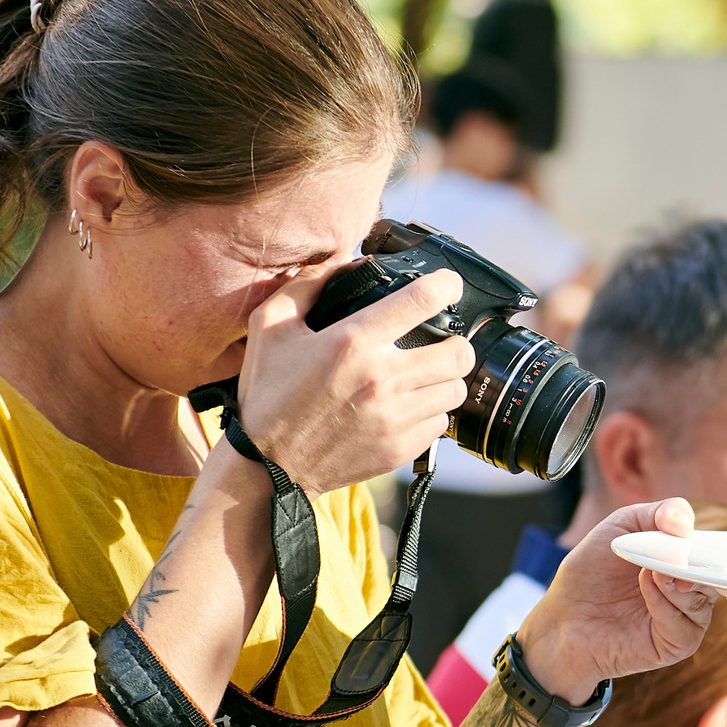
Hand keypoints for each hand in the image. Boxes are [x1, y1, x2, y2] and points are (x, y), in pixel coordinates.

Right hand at [228, 265, 473, 494]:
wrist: (268, 466)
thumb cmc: (268, 395)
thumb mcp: (270, 328)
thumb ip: (306, 286)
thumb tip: (345, 261)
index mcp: (351, 342)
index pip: (420, 300)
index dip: (446, 286)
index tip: (450, 285)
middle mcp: (380, 379)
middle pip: (458, 353)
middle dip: (456, 344)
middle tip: (442, 344)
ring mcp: (393, 418)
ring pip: (455, 390)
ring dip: (444, 380)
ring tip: (425, 378)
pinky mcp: (398, 449)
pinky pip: (440, 424)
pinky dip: (431, 414)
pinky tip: (409, 409)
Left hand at [515, 498, 714, 700]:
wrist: (563, 617)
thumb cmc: (591, 573)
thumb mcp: (621, 526)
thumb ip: (658, 513)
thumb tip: (686, 525)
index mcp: (682, 563)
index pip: (712, 552)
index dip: (708, 544)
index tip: (690, 536)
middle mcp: (688, 591)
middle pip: (715, 577)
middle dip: (697, 564)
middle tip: (674, 556)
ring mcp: (683, 619)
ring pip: (703, 602)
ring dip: (678, 583)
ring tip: (651, 572)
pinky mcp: (674, 646)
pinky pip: (685, 628)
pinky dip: (666, 606)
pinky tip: (645, 590)